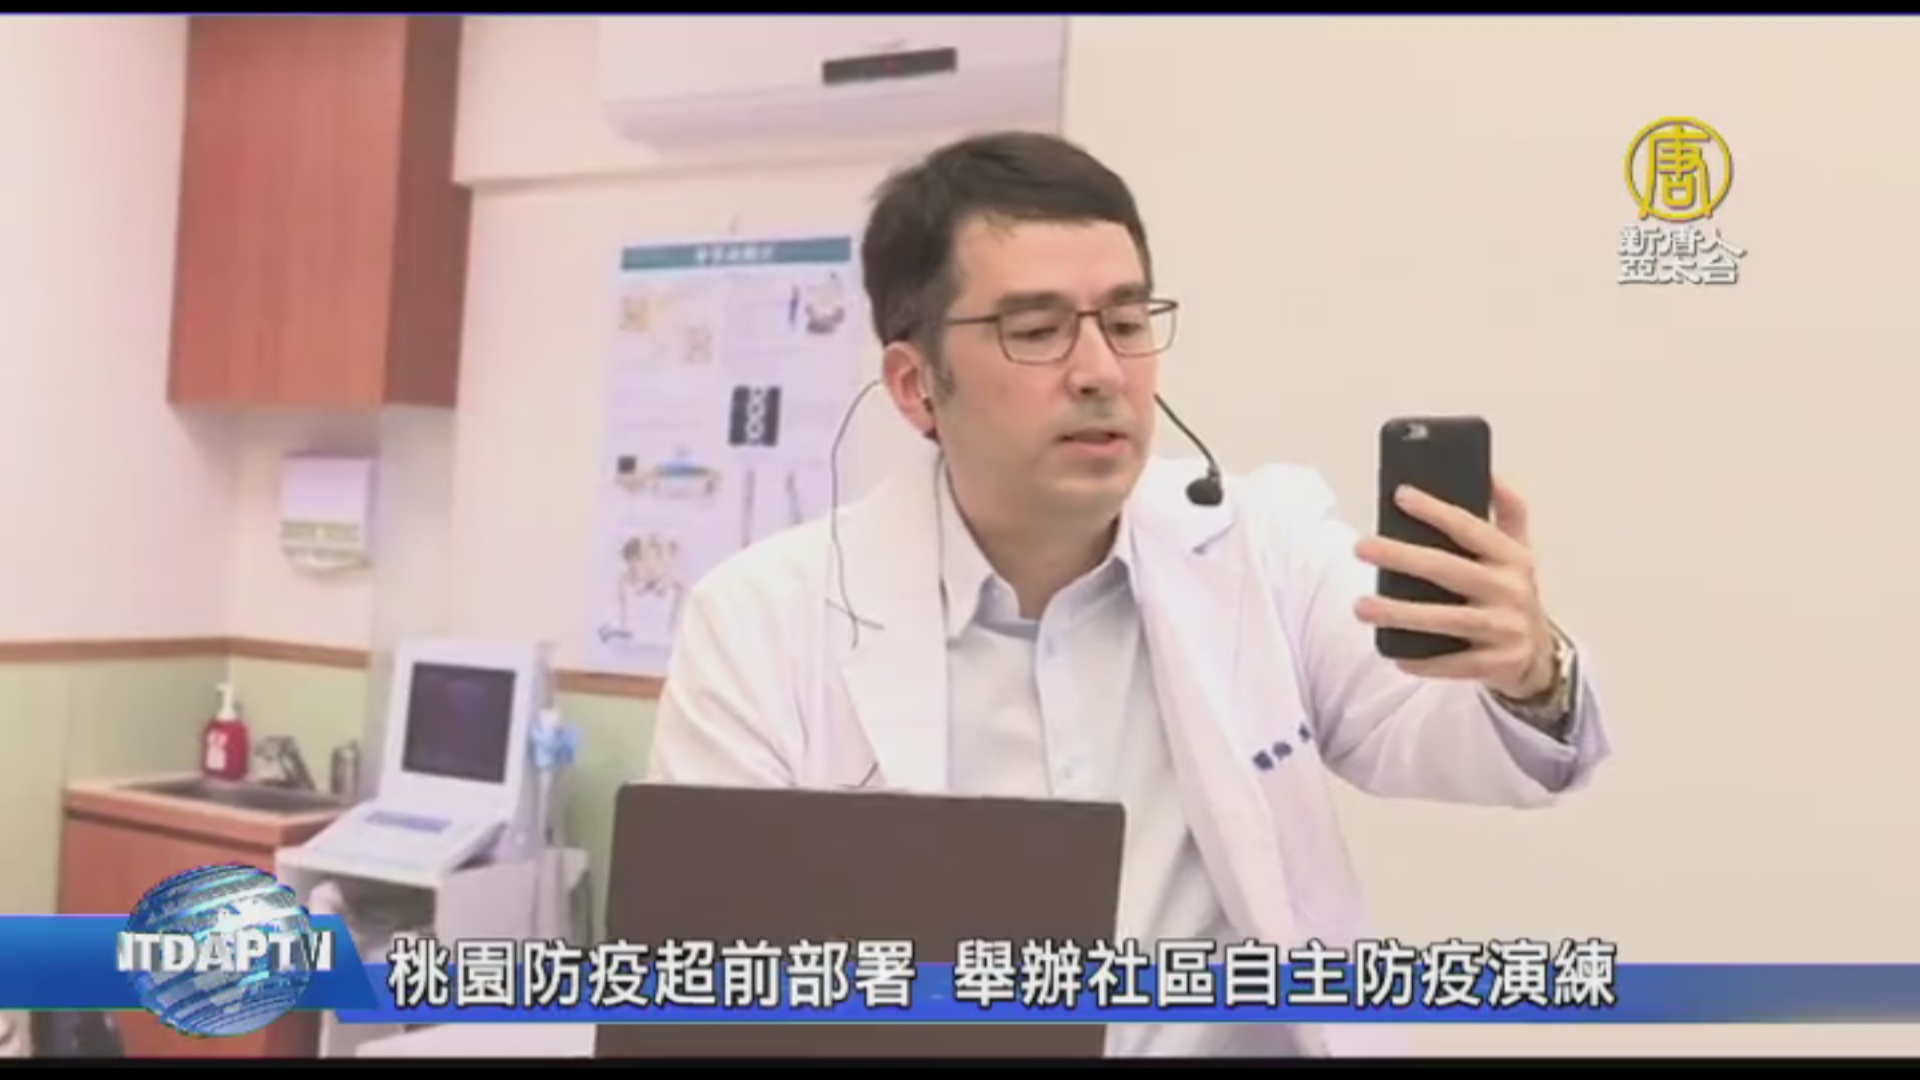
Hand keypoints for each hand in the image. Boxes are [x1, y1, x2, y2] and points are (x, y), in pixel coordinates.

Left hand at [1351, 477, 1557, 698]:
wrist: (1541, 656)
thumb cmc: (1513, 594)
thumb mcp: (1519, 550)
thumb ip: (1508, 510)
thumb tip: (1489, 470)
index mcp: (1513, 556)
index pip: (1471, 527)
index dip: (1437, 510)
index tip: (1400, 495)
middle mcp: (1511, 589)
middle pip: (1448, 570)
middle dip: (1402, 557)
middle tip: (1361, 546)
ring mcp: (1505, 628)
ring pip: (1447, 619)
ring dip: (1401, 613)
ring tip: (1362, 606)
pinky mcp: (1498, 664)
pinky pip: (1454, 664)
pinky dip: (1424, 661)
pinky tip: (1395, 654)